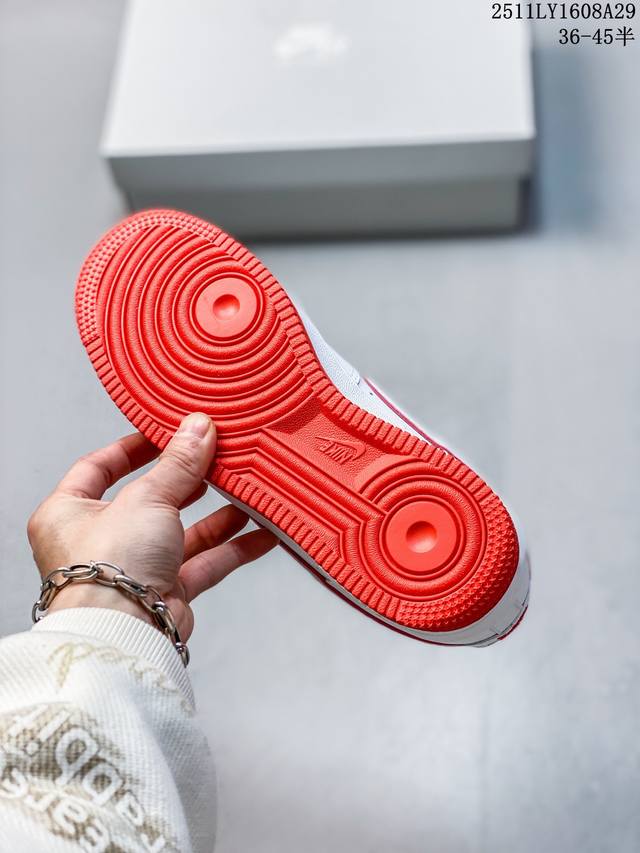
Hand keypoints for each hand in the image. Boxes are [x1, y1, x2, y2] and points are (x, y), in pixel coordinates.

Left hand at [27, 413, 276, 640]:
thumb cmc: (108, 568)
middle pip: (149, 500)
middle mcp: (99, 541)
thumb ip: (178, 464)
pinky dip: (232, 549)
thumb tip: (198, 428)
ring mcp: (133, 568)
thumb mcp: (146, 497)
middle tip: (216, 458)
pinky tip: (261, 534)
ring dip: (217, 515)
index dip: (132, 448)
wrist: (124, 633)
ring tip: (247, 491)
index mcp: (69, 512)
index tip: (166, 433)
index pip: (98, 467)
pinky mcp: (164, 593)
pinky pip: (203, 564)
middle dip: (187, 481)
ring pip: (181, 533)